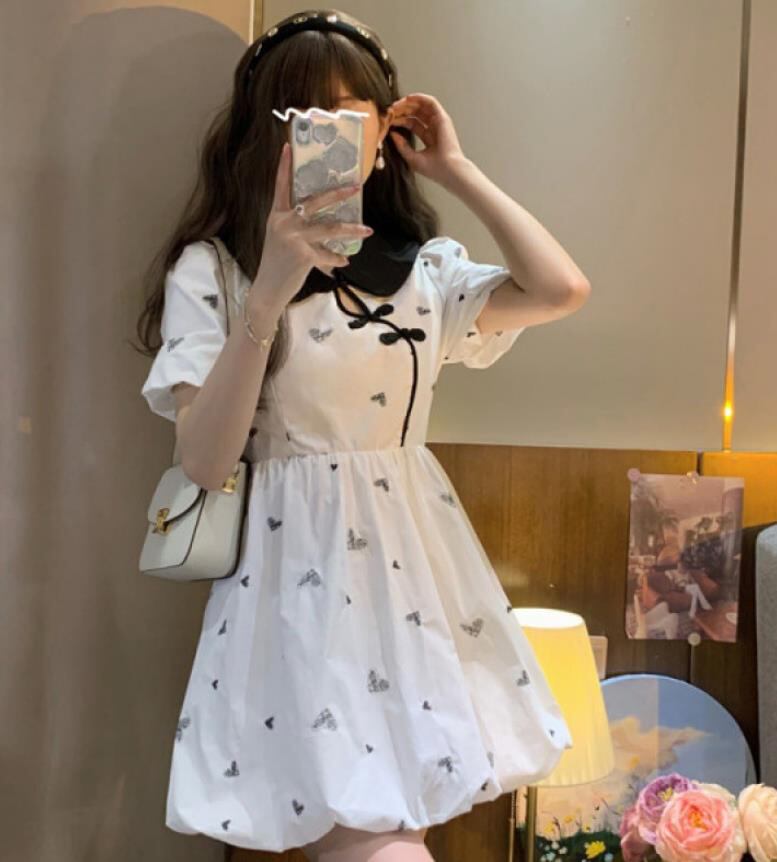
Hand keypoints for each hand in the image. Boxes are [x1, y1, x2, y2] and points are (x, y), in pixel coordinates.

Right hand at [252, 142, 372, 306]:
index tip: (287, 146)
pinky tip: (344, 261)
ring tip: (367, 231)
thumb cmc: (276, 263)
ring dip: (352, 230)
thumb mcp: (280, 239)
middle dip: (338, 194)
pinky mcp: (304, 255)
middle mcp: (284, 223)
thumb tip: (322, 221)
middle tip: (356, 187)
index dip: (283, 166)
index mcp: (276, 215)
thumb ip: (296, 226)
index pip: (280, 186)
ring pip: (330, 228)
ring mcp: (294, 238)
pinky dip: (337, 258)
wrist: (268, 289)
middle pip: (316, 202)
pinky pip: (328, 254)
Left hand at [389, 92, 467, 183]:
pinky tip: (408, 98)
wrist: (448, 170)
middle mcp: (434, 128)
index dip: (400, 119)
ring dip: (409, 102)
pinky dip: (419, 97)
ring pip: (422, 106)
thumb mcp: (412, 158)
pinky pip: (431, 102)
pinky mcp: (442, 118)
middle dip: (402, 110)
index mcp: (428, 138)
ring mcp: (439, 122)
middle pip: (416, 113)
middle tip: (390, 110)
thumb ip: (402, 146)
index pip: (412, 123)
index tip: (389, 120)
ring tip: (396, 104)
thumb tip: (393, 134)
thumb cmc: (434, 168)